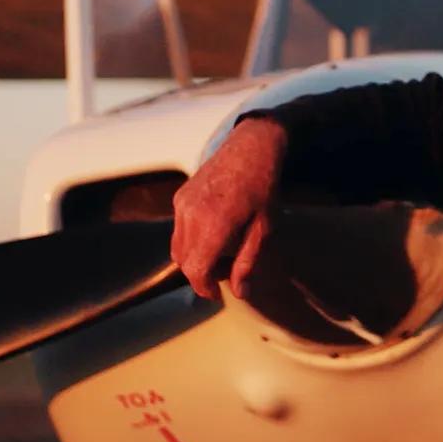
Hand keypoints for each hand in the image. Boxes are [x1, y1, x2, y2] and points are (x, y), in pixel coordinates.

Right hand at [171, 116, 285, 300]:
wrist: (251, 148)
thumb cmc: (263, 188)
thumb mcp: (264, 228)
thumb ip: (248, 262)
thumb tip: (240, 293)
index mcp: (215, 224)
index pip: (196, 270)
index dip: (204, 288)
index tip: (218, 293)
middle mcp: (192, 214)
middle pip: (184, 262)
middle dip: (201, 275)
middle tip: (225, 273)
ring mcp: (182, 204)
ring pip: (177, 248)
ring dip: (194, 259)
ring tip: (221, 254)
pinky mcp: (180, 197)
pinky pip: (178, 230)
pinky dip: (191, 241)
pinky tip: (214, 235)